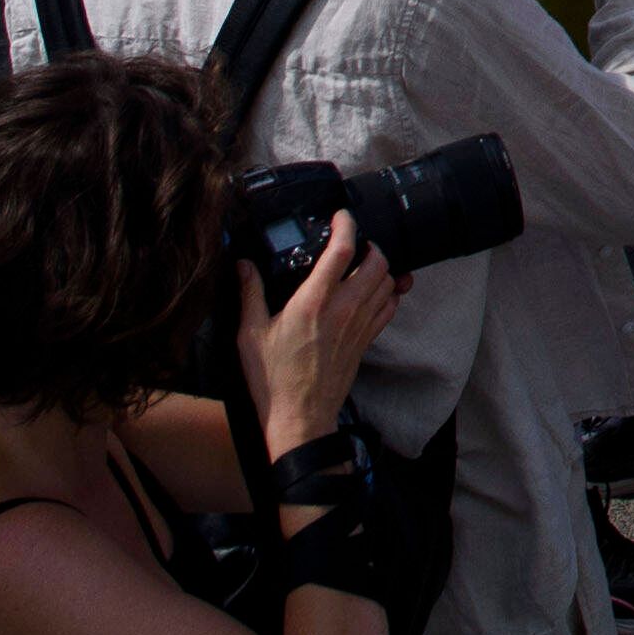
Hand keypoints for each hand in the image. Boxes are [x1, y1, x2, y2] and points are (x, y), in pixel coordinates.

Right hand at [238, 227, 403, 453]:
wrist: (298, 418)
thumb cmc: (272, 379)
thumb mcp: (250, 334)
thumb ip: (249, 294)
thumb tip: (243, 265)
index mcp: (313, 302)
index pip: (342, 250)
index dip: (347, 225)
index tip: (342, 216)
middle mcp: (343, 309)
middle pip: (377, 262)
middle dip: (370, 245)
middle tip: (355, 243)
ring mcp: (358, 326)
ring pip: (388, 283)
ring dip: (381, 268)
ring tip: (365, 265)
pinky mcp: (366, 341)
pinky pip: (389, 308)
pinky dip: (389, 294)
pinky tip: (374, 293)